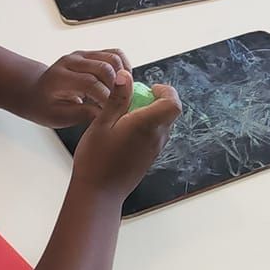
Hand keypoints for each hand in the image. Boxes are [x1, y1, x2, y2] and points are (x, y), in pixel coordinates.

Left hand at [22, 47, 127, 126]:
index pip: (89, 83)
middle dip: (118, 88)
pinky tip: (125, 83)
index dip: (106, 98)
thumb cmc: (44, 106)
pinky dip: (124, 66)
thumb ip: (80, 114)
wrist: (35, 90)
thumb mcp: (57, 117)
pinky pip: (114, 54)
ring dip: (124, 76)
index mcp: (59, 77)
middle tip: (123, 104)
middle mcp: (71, 61)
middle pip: (104, 68)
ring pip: (113, 57)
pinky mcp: (90, 54)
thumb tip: (104, 114)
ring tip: (125, 94)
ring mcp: (82, 55)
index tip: (114, 112)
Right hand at [71, 69, 180, 197]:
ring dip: (149, 114)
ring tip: (123, 115)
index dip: (166, 91)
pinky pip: (155, 135)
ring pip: (162, 124)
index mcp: (147, 126)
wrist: (98, 193)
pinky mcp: (149, 157)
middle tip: (132, 99)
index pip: (173, 103)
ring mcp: (155, 149)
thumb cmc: (96, 160)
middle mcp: (157, 138)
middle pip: (170, 112)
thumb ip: (117, 99)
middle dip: (155, 100)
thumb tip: (126, 76)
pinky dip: (145, 127)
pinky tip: (123, 131)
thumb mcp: (102, 123)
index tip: (149, 88)